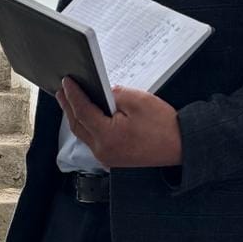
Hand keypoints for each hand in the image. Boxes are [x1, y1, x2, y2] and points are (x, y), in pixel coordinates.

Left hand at [56, 77, 182, 167]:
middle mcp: (103, 150)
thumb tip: (103, 93)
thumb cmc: (164, 126)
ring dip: (75, 117)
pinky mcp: (112, 159)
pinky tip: (86, 118)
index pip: (82, 111)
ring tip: (69, 102)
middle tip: (61, 91)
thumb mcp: (139, 101)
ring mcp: (106, 157)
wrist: (181, 147)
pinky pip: (93, 141)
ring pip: (83, 135)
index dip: (73, 95)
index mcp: (107, 136)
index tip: (66, 82)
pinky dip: (86, 127)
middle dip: (68, 106)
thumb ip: (116, 94)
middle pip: (78, 125)